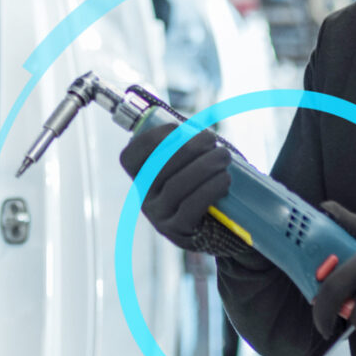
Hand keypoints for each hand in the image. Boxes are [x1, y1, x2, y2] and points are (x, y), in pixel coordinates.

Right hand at [119, 113, 238, 253]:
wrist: (220, 226)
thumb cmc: (203, 185)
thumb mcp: (187, 166)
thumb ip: (184, 145)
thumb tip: (196, 123)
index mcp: (141, 178)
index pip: (130, 157)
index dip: (151, 138)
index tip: (177, 127)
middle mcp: (145, 198)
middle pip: (160, 167)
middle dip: (189, 146)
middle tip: (211, 139)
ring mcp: (160, 217)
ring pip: (176, 186)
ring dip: (204, 165)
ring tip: (224, 156)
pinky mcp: (179, 232)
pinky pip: (191, 207)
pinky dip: (210, 188)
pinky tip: (225, 179)